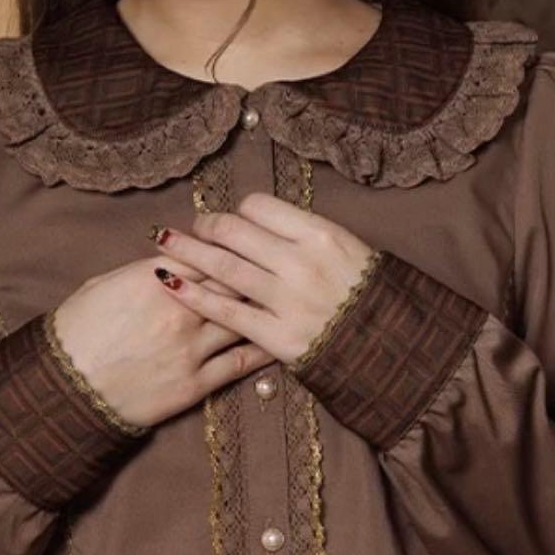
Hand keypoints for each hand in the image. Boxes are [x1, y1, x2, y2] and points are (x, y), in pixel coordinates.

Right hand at [52, 254, 275, 429]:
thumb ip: (143, 271)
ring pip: (241, 319)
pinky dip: (261, 350)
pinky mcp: (194, 384)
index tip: (240, 244)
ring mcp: (190, 349)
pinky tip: (276, 341)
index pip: (205, 252)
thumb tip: (170, 259)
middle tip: (272, 268)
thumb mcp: (103, 286)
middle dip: (252, 273)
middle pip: (231, 281)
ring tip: (281, 301)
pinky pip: (239, 363)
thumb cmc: (77, 333)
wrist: (68, 389)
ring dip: (261, 308)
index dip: (225, 247)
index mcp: (154, 279)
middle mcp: (179, 310)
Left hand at [148, 192, 377, 362]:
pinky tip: (170, 283)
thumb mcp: (349, 249)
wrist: (390, 347)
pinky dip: (194, 295)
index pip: (259, 207)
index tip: (231, 220)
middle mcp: (300, 262)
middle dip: (206, 226)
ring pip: (223, 266)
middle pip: (235, 231)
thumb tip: (264, 220)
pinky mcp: (275, 334)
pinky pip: (225, 311)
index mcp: (319, 234)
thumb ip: (306, 234)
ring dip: (187, 250)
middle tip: (193, 227)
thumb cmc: (368, 296)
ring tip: (165, 241)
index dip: (238, 211)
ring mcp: (286, 300)